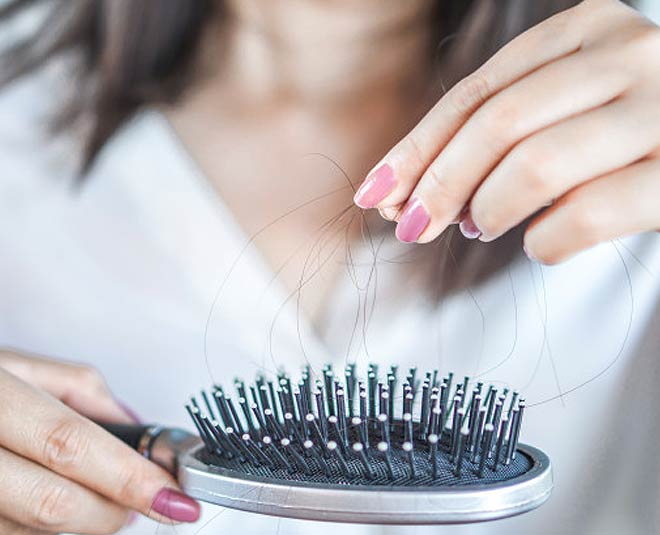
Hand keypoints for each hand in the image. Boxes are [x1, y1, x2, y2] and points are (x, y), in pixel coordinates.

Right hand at [0, 349, 199, 533]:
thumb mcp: (23, 365)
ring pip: (35, 532)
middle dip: (114, 510)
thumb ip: (86, 395)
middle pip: (55, 503)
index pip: (69, 445)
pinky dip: (47, 528)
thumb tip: (141, 431)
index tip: (175, 496)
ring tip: (98, 491)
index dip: (128, 476)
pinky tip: (54, 499)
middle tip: (146, 496)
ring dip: (85, 521)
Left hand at [354, 0, 659, 263]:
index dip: (415, 149)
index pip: (475, 93)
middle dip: (438, 185)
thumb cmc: (621, 133)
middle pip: (497, 124)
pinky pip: (585, 214)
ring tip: (482, 229)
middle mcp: (627, 55)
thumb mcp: (560, 107)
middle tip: (412, 228)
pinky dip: (544, 241)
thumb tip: (403, 198)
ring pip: (535, 165)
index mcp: (585, 28)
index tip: (374, 194)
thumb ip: (495, 133)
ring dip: (488, 210)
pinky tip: (539, 243)